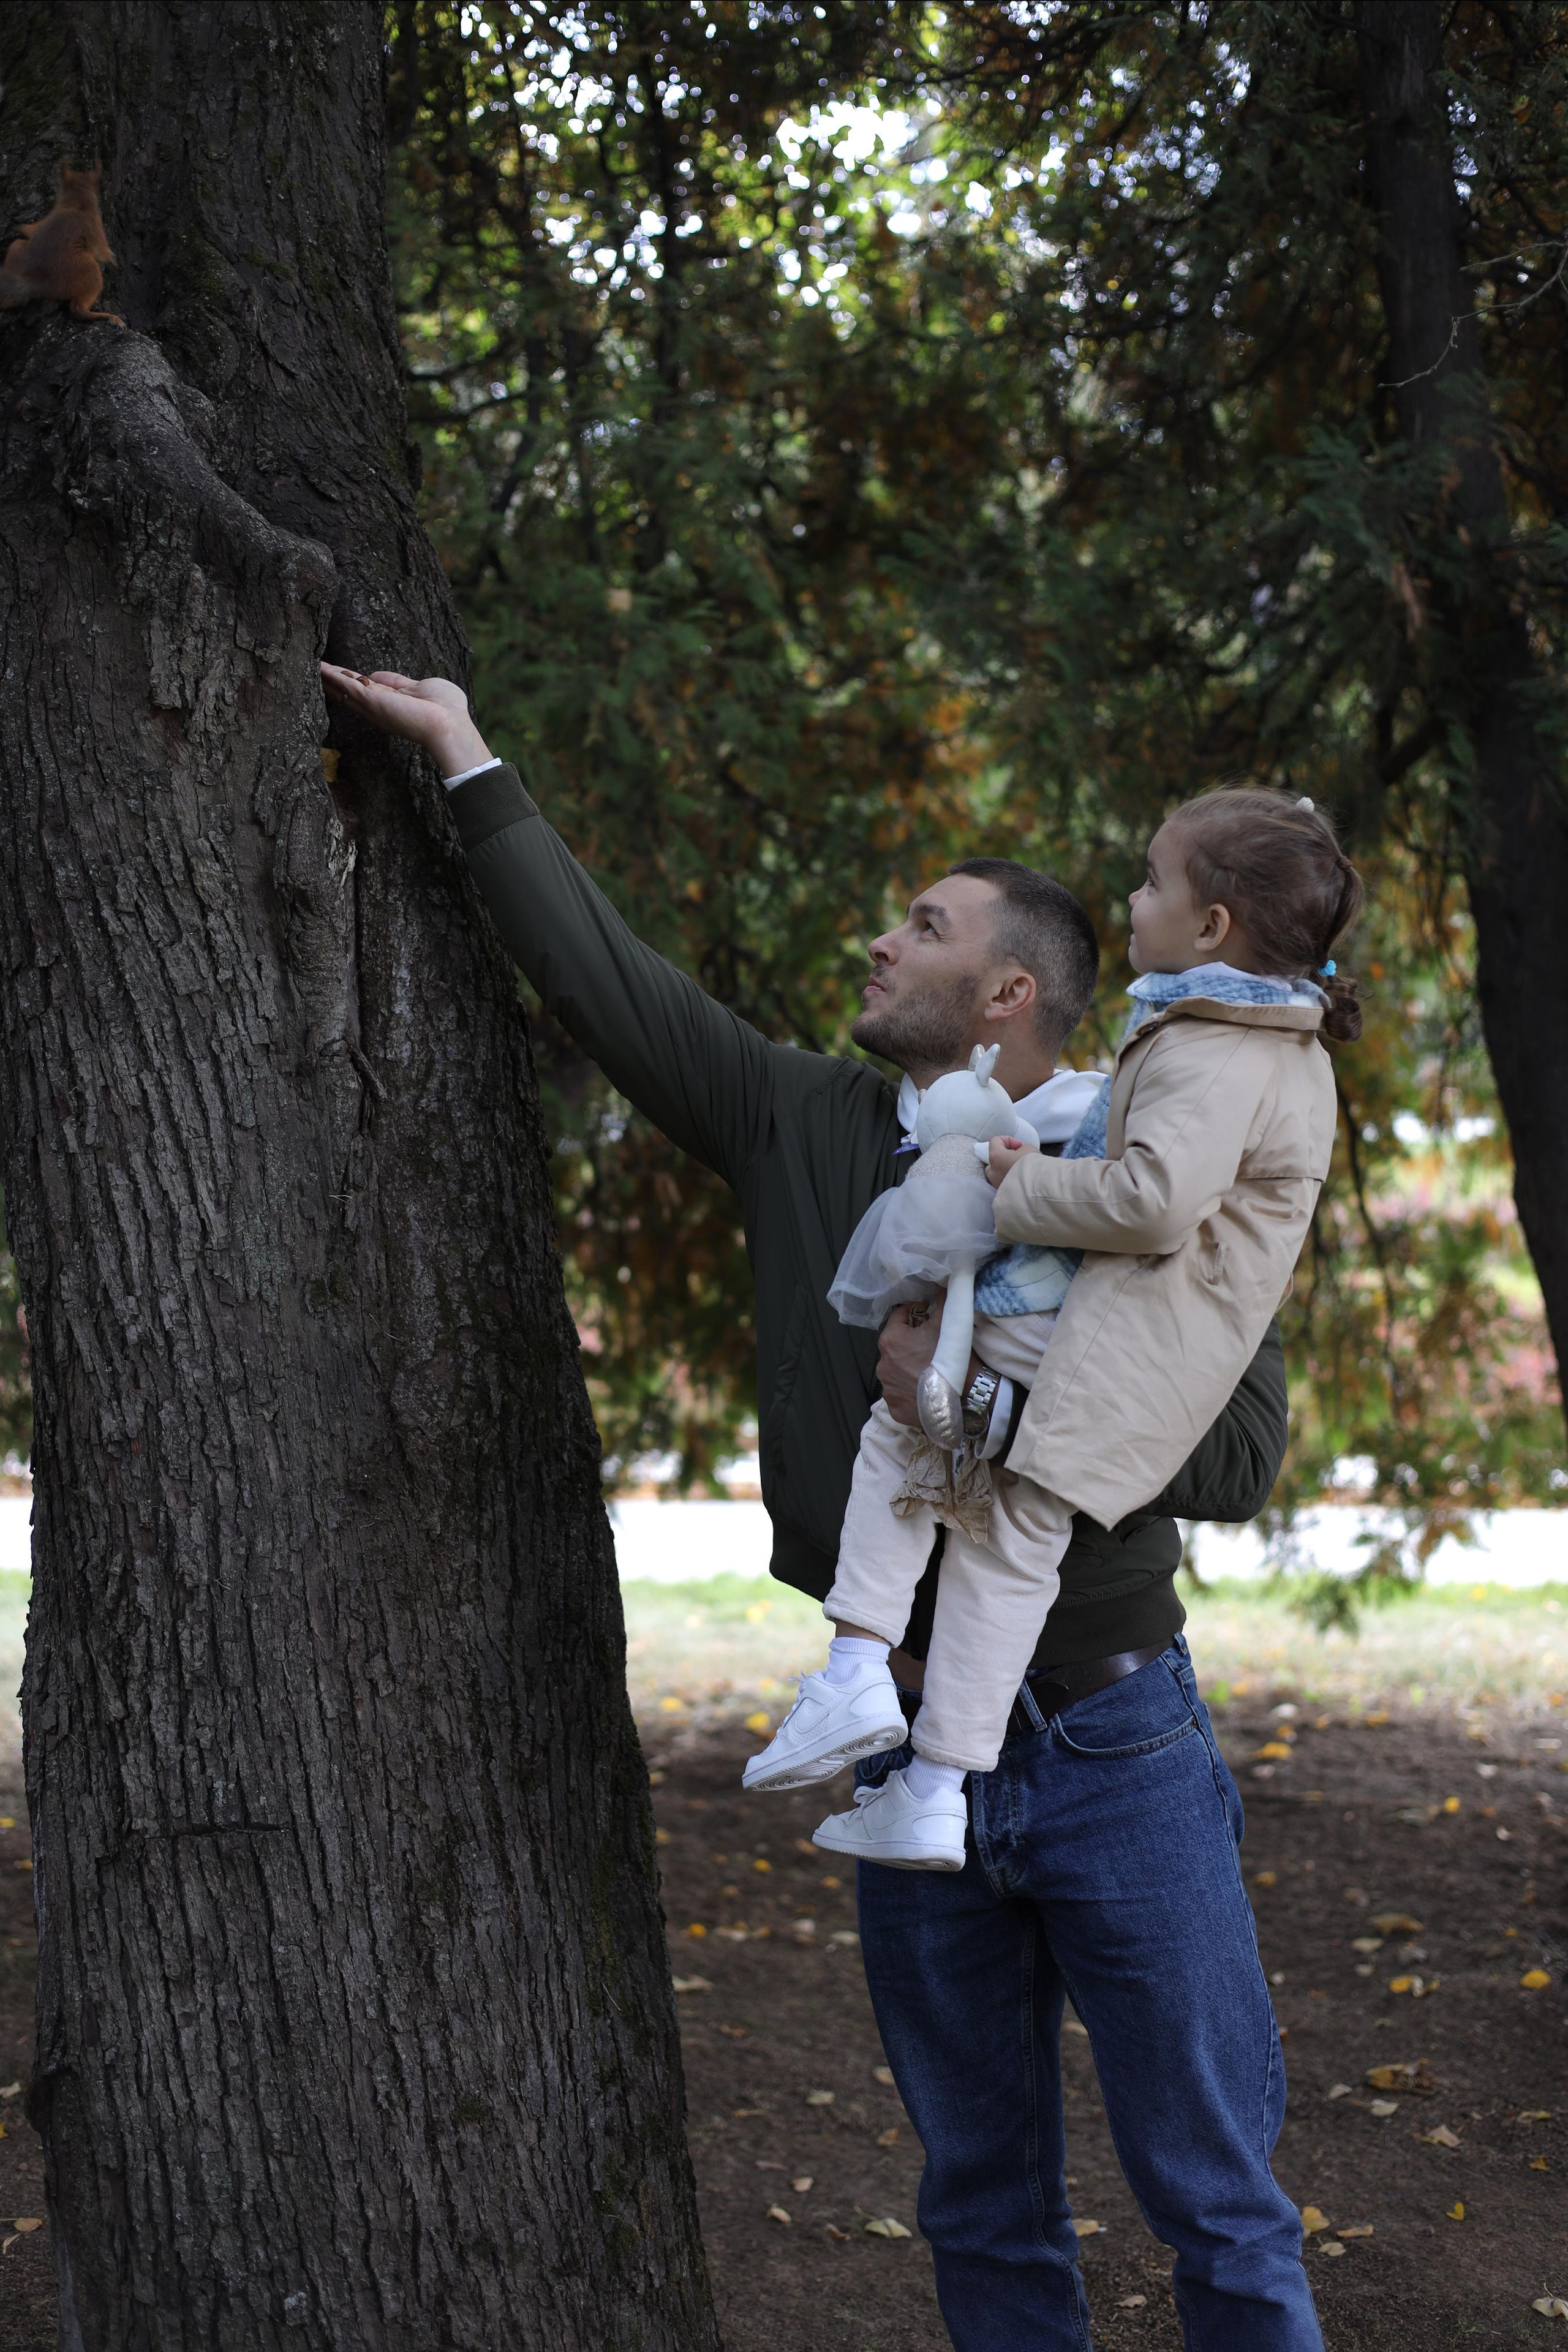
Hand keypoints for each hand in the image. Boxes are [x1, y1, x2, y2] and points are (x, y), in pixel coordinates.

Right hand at [319, 665, 492, 776]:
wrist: (449, 725)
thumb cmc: (446, 708)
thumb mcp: (422, 687)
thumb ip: (400, 682)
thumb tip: (377, 676)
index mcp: (393, 703)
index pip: (368, 689)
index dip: (353, 680)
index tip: (339, 673)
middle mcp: (380, 707)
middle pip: (350, 691)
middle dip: (333, 681)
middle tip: (315, 671)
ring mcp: (375, 705)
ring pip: (345, 687)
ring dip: (328, 676)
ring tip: (311, 667)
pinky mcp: (372, 700)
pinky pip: (347, 684)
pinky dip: (332, 675)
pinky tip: (318, 668)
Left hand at [876, 1303, 984, 1429]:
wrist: (967, 1397)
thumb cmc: (953, 1356)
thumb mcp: (948, 1323)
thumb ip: (941, 1300)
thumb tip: (939, 1284)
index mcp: (890, 1340)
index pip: (898, 1317)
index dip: (914, 1313)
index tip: (926, 1315)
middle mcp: (882, 1364)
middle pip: (896, 1345)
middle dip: (910, 1342)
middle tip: (930, 1344)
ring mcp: (887, 1389)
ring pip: (896, 1371)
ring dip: (907, 1367)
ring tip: (928, 1369)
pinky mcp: (895, 1408)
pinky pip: (900, 1394)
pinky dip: (909, 1390)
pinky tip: (924, 1389)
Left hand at [986, 1135, 1036, 1189]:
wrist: (1037, 1189)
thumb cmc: (1032, 1168)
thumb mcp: (1029, 1148)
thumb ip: (1021, 1148)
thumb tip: (1021, 1153)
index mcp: (995, 1157)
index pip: (995, 1141)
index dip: (1008, 1140)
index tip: (1019, 1145)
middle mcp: (992, 1171)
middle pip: (995, 1159)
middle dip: (1006, 1156)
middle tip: (1019, 1157)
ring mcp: (996, 1184)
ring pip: (998, 1172)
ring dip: (1007, 1169)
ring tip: (1021, 1169)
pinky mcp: (1002, 1193)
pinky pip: (1004, 1183)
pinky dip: (1011, 1180)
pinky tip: (1022, 1180)